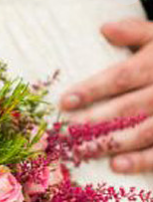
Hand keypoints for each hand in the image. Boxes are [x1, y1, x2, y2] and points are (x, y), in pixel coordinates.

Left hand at [60, 18, 152, 173]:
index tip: (65, 102)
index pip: (122, 77)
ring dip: (111, 144)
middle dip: (94, 122)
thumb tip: (105, 29)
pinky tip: (116, 166)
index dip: (92, 90)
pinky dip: (140, 160)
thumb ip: (137, 33)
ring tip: (83, 151)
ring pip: (142, 131)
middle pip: (128, 108)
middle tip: (66, 134)